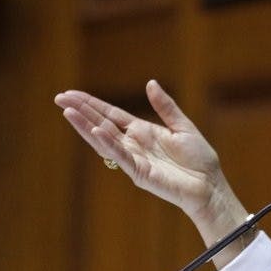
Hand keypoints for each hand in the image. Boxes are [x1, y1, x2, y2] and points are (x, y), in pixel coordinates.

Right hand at [54, 81, 248, 258]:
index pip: (111, 115)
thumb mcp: (183, 127)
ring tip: (68, 112)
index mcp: (142, 132)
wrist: (211, 186)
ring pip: (105, 140)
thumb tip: (150, 83)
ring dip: (86, 126)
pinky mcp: (140, 174)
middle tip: (59, 98)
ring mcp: (135, 160)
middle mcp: (134, 145)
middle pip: (102, 124)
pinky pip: (121, 157)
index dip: (92, 104)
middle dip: (81, 111)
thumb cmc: (200, 161)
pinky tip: (95, 131)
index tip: (71, 94)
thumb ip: (165, 107)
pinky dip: (108, 144)